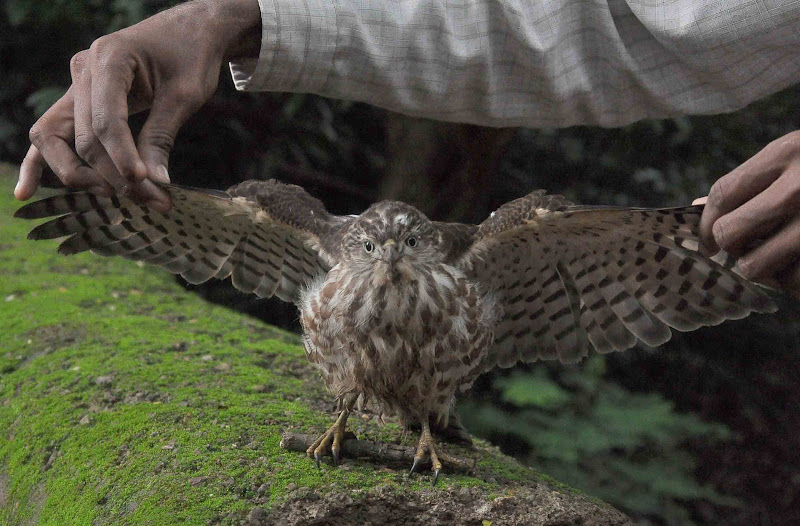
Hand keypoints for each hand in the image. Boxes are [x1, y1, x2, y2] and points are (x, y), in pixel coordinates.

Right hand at [15, 0, 260, 209]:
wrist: (187, 32)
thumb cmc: (190, 57)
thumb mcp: (185, 95)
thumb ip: (162, 135)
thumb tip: (154, 181)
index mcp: (109, 58)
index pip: (105, 120)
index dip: (122, 156)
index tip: (143, 182)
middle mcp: (83, 71)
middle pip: (83, 138)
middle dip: (115, 175)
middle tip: (154, 200)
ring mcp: (75, 86)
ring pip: (58, 140)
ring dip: (85, 176)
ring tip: (120, 196)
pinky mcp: (78, 102)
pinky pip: (52, 135)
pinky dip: (39, 163)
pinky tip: (25, 192)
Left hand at [697, 130, 799, 293]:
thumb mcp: (795, 159)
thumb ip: (752, 182)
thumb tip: (696, 206)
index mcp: (788, 153)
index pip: (722, 194)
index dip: (707, 223)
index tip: (709, 241)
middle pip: (731, 233)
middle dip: (730, 248)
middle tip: (742, 250)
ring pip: (758, 266)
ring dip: (761, 270)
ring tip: (775, 260)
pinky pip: (794, 283)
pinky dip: (792, 283)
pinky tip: (799, 267)